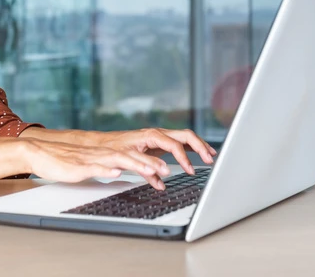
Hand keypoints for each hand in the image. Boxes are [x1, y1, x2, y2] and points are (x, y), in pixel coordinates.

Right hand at [21, 139, 172, 189]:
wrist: (40, 153)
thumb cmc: (65, 161)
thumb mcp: (91, 166)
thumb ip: (107, 167)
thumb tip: (122, 171)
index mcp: (106, 154)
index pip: (133, 155)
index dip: (151, 160)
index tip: (166, 168)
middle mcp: (102, 154)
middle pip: (131, 156)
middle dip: (150, 162)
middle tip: (168, 169)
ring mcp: (91, 159)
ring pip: (117, 159)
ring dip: (135, 164)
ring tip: (151, 170)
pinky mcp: (78, 166)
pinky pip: (95, 167)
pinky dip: (106, 168)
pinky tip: (116, 171)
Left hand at [90, 128, 216, 176]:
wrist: (104, 144)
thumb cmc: (114, 149)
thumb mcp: (129, 159)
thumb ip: (147, 169)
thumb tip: (163, 180)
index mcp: (152, 135)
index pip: (175, 145)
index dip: (184, 158)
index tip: (191, 170)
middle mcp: (158, 133)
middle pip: (185, 136)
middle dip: (200, 146)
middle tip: (210, 159)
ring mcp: (160, 137)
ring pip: (185, 138)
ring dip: (199, 146)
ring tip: (210, 155)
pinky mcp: (159, 142)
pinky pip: (179, 143)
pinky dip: (190, 149)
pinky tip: (198, 156)